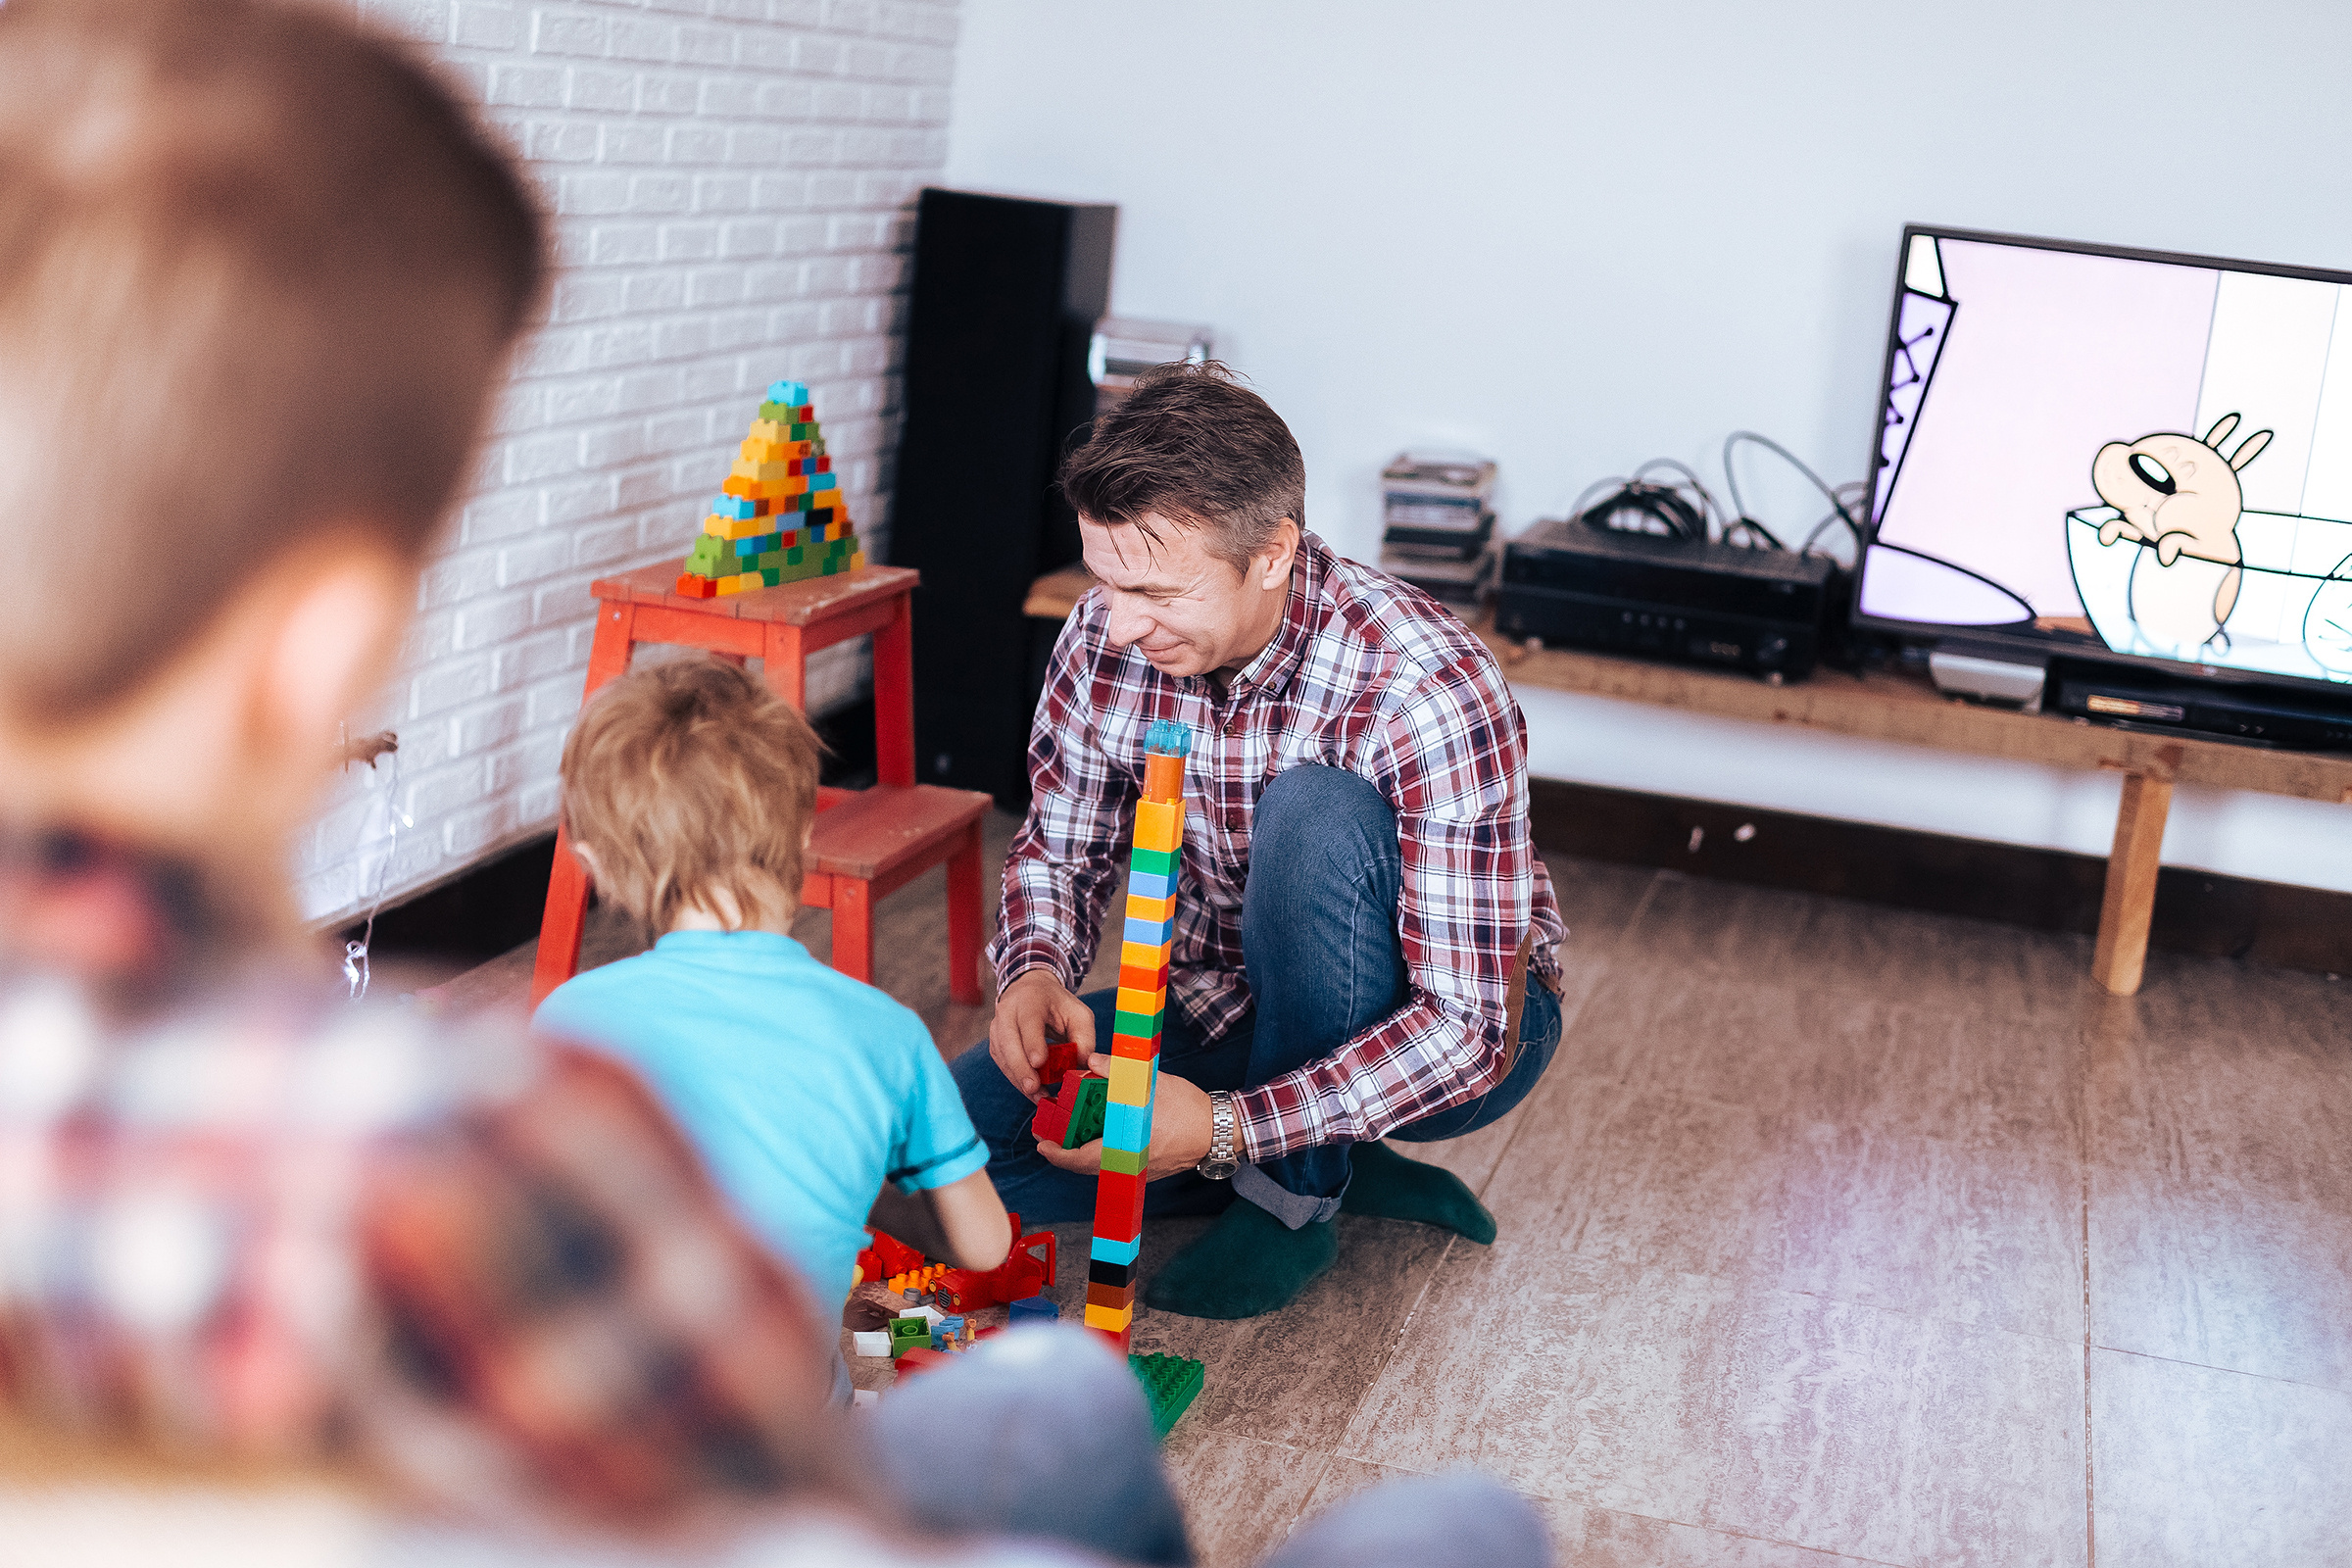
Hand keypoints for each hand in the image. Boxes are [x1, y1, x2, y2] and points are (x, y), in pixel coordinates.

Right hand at [989, 969, 1095, 1099]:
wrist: (1031, 992)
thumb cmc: (1057, 1005)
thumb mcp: (1078, 1014)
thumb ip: (1084, 1038)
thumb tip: (1084, 1065)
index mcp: (1030, 999)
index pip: (1028, 1021)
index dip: (1032, 1042)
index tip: (1039, 1062)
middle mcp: (1008, 1011)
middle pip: (1008, 1041)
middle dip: (1020, 1067)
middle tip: (1034, 1088)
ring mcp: (997, 1027)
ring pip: (1002, 1056)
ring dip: (1018, 1078)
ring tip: (1037, 1096)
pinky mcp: (996, 1043)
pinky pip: (1002, 1064)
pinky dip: (1016, 1079)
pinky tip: (1031, 1092)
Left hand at [1036, 1058, 1214, 1180]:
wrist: (1219, 1131)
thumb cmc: (1188, 1110)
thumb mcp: (1149, 1085)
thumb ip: (1117, 1073)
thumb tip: (1092, 1060)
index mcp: (1125, 1147)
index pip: (1080, 1159)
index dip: (1057, 1153)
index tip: (1042, 1144)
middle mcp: (1129, 1164)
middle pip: (1086, 1167)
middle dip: (1064, 1152)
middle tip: (1048, 1136)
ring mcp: (1139, 1169)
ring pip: (1101, 1167)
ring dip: (1081, 1153)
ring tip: (1070, 1134)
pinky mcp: (1148, 1169)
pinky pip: (1115, 1164)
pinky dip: (1100, 1153)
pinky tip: (1099, 1136)